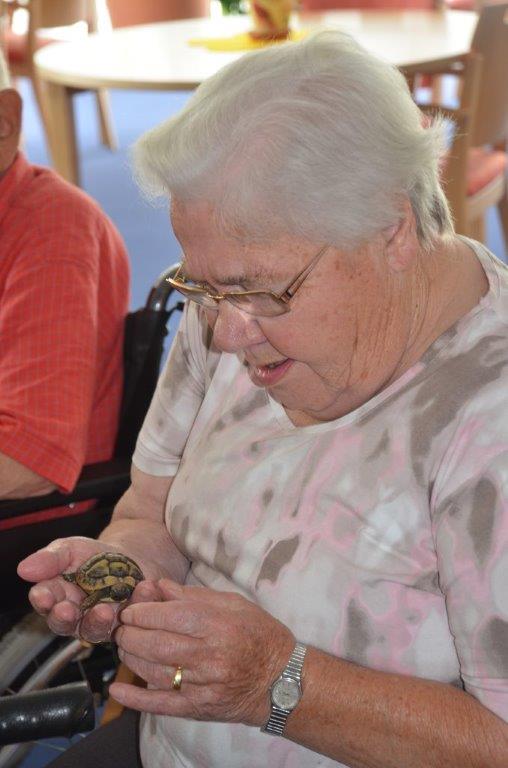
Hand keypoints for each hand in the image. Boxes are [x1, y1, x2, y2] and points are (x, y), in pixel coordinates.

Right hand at [17, 537, 151, 643]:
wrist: (133, 556)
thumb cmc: (96, 556)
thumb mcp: (71, 549)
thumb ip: (50, 559)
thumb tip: (24, 569)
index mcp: (58, 596)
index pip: (45, 601)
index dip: (43, 600)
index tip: (45, 596)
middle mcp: (76, 615)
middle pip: (65, 624)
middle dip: (65, 618)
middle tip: (69, 610)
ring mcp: (101, 622)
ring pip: (95, 630)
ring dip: (98, 621)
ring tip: (104, 610)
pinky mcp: (126, 624)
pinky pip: (131, 621)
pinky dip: (139, 603)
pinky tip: (143, 588)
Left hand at [111, 579, 294, 725]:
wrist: (281, 680)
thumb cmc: (259, 634)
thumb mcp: (234, 604)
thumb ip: (194, 595)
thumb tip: (159, 586)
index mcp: (219, 625)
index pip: (171, 617)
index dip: (143, 612)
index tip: (131, 609)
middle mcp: (210, 656)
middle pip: (158, 644)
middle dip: (132, 633)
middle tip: (122, 625)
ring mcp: (204, 685)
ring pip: (155, 671)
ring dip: (132, 657)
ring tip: (124, 645)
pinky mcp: (199, 707)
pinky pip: (163, 704)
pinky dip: (137, 699)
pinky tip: (117, 690)